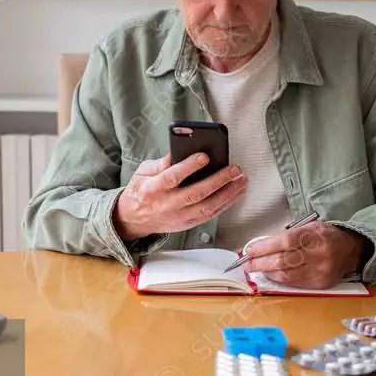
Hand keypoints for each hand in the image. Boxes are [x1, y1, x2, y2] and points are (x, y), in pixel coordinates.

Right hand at [113, 153, 247, 239]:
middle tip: (234, 169)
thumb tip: (178, 151)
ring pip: (207, 207)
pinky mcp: (187, 224)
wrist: (134, 219)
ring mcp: (178, 217)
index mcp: (152, 189)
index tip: (205, 156)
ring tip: (241, 180)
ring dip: (227, 194)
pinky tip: (236, 192)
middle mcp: (166, 205)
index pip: (172, 177)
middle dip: (218, 181)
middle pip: (195, 194)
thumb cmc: (141, 191)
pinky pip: (210, 215)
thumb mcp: (143, 172)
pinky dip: (225, 204)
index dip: (188, 167)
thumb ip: (160, 163)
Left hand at [241, 222, 365, 288]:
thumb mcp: (309, 227)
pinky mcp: (320, 284)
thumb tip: (261, 247)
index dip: (264, 247)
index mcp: (315, 235)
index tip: (250, 250)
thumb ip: (287, 235)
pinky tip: (272, 275)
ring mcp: (320, 271)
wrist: (350, 250)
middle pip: (283, 261)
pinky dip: (279, 279)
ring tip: (256, 269)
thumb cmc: (325, 236)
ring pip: (286, 275)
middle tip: (247, 264)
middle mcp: (319, 254)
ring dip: (267, 273)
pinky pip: (294, 284)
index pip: (285, 242)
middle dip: (260, 263)